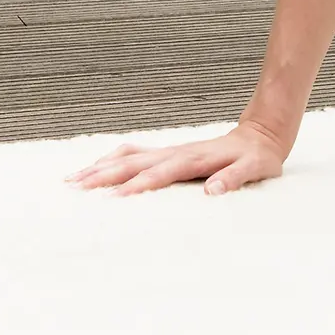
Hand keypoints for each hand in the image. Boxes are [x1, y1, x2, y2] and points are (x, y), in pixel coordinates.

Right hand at [66, 121, 285, 197]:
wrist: (261, 135)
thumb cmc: (258, 157)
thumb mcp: (255, 168)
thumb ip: (235, 177)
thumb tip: (212, 189)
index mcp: (194, 159)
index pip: (161, 173)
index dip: (139, 185)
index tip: (115, 198)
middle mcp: (177, 152)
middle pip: (135, 162)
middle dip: (105, 174)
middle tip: (76, 187)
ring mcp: (171, 151)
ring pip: (130, 156)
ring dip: (102, 166)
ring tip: (74, 179)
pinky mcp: (170, 152)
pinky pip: (136, 153)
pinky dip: (114, 158)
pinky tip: (98, 166)